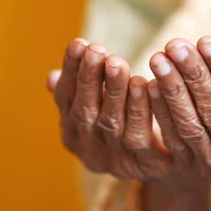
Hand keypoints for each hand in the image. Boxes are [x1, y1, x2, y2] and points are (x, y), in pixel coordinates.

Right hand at [48, 39, 170, 179]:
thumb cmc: (123, 127)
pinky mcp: (144, 165)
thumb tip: (51, 77)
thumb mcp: (98, 112)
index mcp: (73, 135)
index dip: (71, 71)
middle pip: (85, 112)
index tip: (78, 43)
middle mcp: (89, 151)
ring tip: (117, 63)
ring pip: (111, 123)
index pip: (65, 100)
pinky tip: (146, 84)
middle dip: (89, 79)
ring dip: (114, 91)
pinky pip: (140, 136)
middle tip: (96, 50)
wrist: (159, 166)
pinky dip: (141, 109)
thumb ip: (78, 94)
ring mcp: (116, 161)